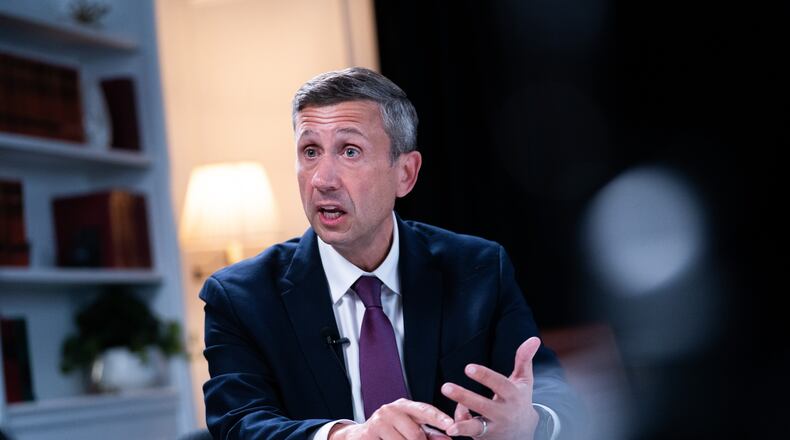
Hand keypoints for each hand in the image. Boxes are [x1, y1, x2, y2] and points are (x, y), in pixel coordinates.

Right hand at [329, 398, 453, 439]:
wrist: (359, 436)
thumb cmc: (390, 432)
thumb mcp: (410, 429)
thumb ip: (429, 433)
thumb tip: (447, 438)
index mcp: (405, 405)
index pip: (425, 410)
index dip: (439, 418)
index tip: (451, 425)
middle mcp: (392, 409)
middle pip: (415, 434)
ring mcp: (379, 421)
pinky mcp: (369, 432)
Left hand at [441, 337, 541, 438]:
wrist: (524, 432)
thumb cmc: (520, 399)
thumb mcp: (524, 380)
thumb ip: (524, 359)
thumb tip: (534, 338)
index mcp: (513, 395)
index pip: (499, 385)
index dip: (484, 376)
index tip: (468, 368)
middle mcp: (504, 413)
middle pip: (484, 406)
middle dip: (465, 397)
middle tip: (445, 387)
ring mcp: (494, 427)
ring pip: (476, 427)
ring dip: (462, 425)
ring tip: (449, 425)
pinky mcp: (484, 438)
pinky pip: (470, 433)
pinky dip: (460, 428)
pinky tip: (451, 423)